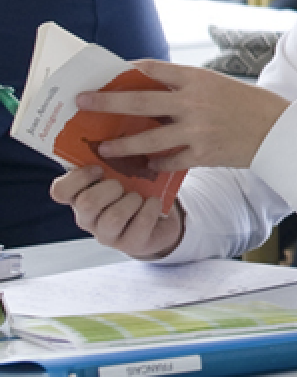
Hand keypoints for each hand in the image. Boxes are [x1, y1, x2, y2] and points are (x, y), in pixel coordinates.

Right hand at [50, 165, 184, 258]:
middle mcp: (87, 218)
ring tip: (139, 196)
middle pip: (86, 203)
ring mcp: (106, 234)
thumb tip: (114, 132)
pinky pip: (140, 224)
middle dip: (110, 188)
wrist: (158, 219)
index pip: (59, 191)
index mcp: (79, 196)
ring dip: (131, 200)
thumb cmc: (134, 190)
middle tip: (122, 184)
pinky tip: (153, 202)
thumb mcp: (120, 172)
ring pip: (113, 217)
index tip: (98, 168)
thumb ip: (110, 159)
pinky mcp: (129, 244)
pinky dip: (150, 208)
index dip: (77, 178)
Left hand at [75, 60, 290, 171]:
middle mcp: (193, 103)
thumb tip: (151, 92)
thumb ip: (187, 88)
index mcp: (198, 79)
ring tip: (104, 147)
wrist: (278, 130)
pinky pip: (170, 160)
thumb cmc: (249, 105)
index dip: (127, 70)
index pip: (152, 70)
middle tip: (83, 102)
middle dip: (106, 103)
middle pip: (139, 102)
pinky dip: (156, 162)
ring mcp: (197, 130)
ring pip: (148, 139)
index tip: (108, 73)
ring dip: (123, 144)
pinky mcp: (203, 154)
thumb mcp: (218, 85)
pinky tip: (146, 164)